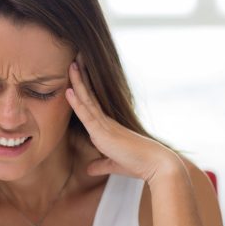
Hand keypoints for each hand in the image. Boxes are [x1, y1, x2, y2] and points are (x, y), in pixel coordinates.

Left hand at [65, 57, 181, 183]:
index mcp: (106, 126)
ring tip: (72, 63)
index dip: (83, 87)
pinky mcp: (103, 133)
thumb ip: (100, 165)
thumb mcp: (113, 164)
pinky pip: (86, 114)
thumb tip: (89, 169)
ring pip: (87, 100)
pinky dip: (77, 103)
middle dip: (81, 76)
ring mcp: (104, 125)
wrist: (155, 165)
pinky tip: (69, 90)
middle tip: (75, 56)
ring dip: (78, 81)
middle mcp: (105, 121)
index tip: (78, 71)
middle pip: (89, 95)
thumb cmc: (137, 163)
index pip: (91, 102)